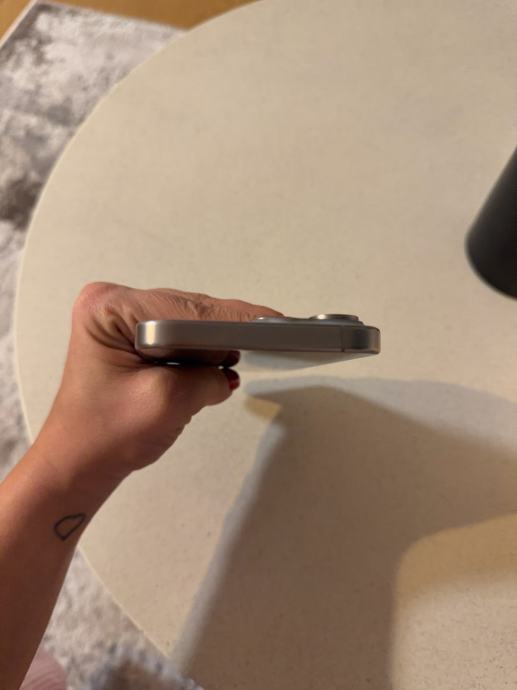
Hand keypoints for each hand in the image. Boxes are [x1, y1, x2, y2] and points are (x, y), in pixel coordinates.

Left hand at [37, 282, 282, 484]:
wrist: (80, 464)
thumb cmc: (102, 437)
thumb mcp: (165, 403)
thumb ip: (207, 379)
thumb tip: (230, 371)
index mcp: (108, 309)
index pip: (184, 309)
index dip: (230, 319)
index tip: (269, 322)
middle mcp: (113, 305)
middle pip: (187, 310)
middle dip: (225, 329)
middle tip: (273, 336)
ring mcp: (124, 321)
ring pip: (188, 324)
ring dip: (216, 342)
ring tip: (256, 348)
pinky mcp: (135, 339)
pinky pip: (180, 338)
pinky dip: (203, 352)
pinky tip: (224, 362)